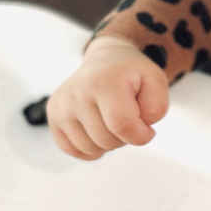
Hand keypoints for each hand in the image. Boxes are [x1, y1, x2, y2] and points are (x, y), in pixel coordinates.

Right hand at [47, 36, 169, 159]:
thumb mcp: (156, 80)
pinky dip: (91, 148)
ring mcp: (61, 106)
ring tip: (112, 122)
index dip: (142, 135)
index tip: (148, 128)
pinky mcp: (53, 117)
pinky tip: (98, 131)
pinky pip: (73, 149)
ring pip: (90, 148)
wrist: (105, 61)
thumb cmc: (131, 74)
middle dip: (126, 137)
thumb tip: (141, 126)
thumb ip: (157, 106)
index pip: (123, 126)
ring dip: (109, 143)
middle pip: (107, 140)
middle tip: (128, 119)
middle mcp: (76, 95)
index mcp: (104, 84)